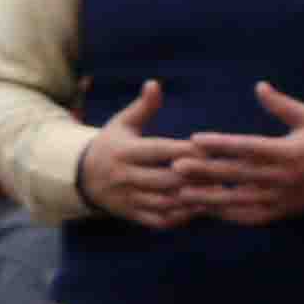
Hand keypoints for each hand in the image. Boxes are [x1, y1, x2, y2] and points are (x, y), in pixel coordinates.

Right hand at [70, 78, 215, 226]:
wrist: (80, 176)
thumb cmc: (111, 144)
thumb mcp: (122, 123)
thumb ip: (142, 106)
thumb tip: (155, 83)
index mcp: (124, 152)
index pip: (159, 151)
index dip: (186, 150)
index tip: (211, 148)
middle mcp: (124, 176)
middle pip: (165, 179)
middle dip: (195, 178)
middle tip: (223, 173)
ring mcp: (127, 198)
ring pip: (165, 202)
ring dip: (192, 199)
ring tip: (217, 191)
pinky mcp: (131, 214)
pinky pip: (159, 219)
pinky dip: (181, 216)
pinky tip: (199, 207)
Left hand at [182, 84, 303, 225]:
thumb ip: (282, 105)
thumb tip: (259, 86)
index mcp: (287, 152)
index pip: (247, 147)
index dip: (220, 144)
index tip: (195, 139)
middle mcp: (281, 177)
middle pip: (236, 175)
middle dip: (204, 171)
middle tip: (175, 166)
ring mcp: (279, 198)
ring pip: (238, 200)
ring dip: (208, 197)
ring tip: (181, 192)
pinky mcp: (280, 212)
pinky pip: (248, 216)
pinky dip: (226, 215)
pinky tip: (205, 209)